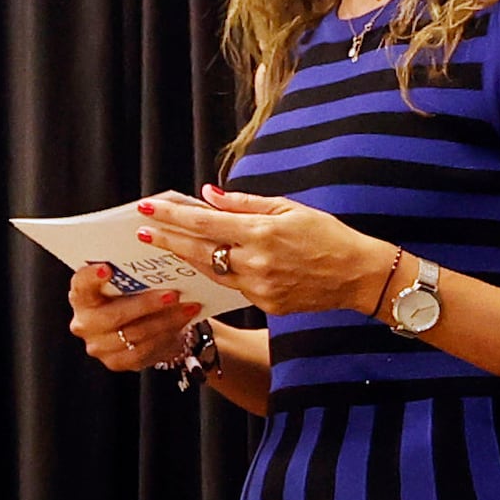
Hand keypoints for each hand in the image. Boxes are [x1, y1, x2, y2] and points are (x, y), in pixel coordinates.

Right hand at [68, 255, 203, 376]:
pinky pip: (144, 350)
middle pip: (113, 315)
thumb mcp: (128, 282)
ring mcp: (99, 346)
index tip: (107, 269)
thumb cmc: (132, 296)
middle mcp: (84, 323)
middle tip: (173, 294)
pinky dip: (167, 334)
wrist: (142, 327)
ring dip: (165, 320)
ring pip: (135, 334)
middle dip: (146, 304)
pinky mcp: (116, 362)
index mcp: (82, 296)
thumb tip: (154, 250)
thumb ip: (130, 273)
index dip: (91, 278)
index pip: (80, 285)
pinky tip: (183, 321)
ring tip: (188, 307)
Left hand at [135, 187, 380, 314]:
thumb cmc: (327, 235)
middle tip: (141, 231)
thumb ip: (245, 203)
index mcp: (261, 232)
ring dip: (188, 257)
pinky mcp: (266, 304)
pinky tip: (208, 263)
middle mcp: (256, 262)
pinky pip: (234, 286)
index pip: (204, 222)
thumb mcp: (288, 208)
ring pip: (212, 271)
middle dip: (167, 239)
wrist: (358, 275)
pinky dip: (220, 272)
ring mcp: (260, 287)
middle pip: (199, 250)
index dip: (172, 215)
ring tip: (166, 245)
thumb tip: (208, 196)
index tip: (147, 208)